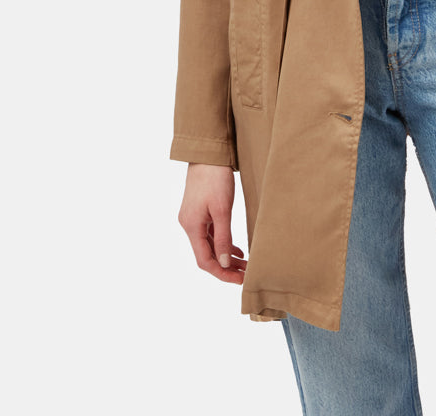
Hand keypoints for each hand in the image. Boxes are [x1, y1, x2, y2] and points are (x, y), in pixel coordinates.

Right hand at [177, 163, 246, 282]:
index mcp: (191, 226)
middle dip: (226, 267)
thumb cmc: (216, 178)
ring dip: (226, 256)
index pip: (204, 261)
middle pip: (206, 255)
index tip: (240, 280)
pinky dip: (223, 243)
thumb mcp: (223, 209)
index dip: (222, 273)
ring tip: (245, 265)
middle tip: (246, 275)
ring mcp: (193, 218)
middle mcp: (189, 225)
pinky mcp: (200, 211)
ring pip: (209, 246)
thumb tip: (225, 263)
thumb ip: (224, 237)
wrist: (208, 154)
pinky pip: (210, 235)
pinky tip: (236, 249)